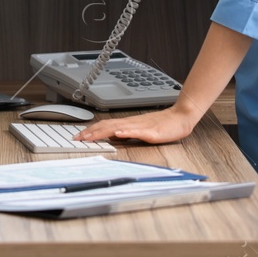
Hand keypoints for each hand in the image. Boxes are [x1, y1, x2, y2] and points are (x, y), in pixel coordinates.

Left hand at [74, 104, 197, 144]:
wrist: (180, 118)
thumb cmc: (163, 125)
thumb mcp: (140, 131)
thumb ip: (127, 133)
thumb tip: (113, 137)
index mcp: (128, 123)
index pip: (105, 125)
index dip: (91, 130)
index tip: (79, 136)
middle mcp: (131, 123)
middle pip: (107, 126)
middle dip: (91, 132)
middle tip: (78, 138)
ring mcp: (140, 126)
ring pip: (117, 128)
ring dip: (102, 132)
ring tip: (90, 136)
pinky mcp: (151, 132)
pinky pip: (137, 131)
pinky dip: (126, 132)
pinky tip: (118, 134)